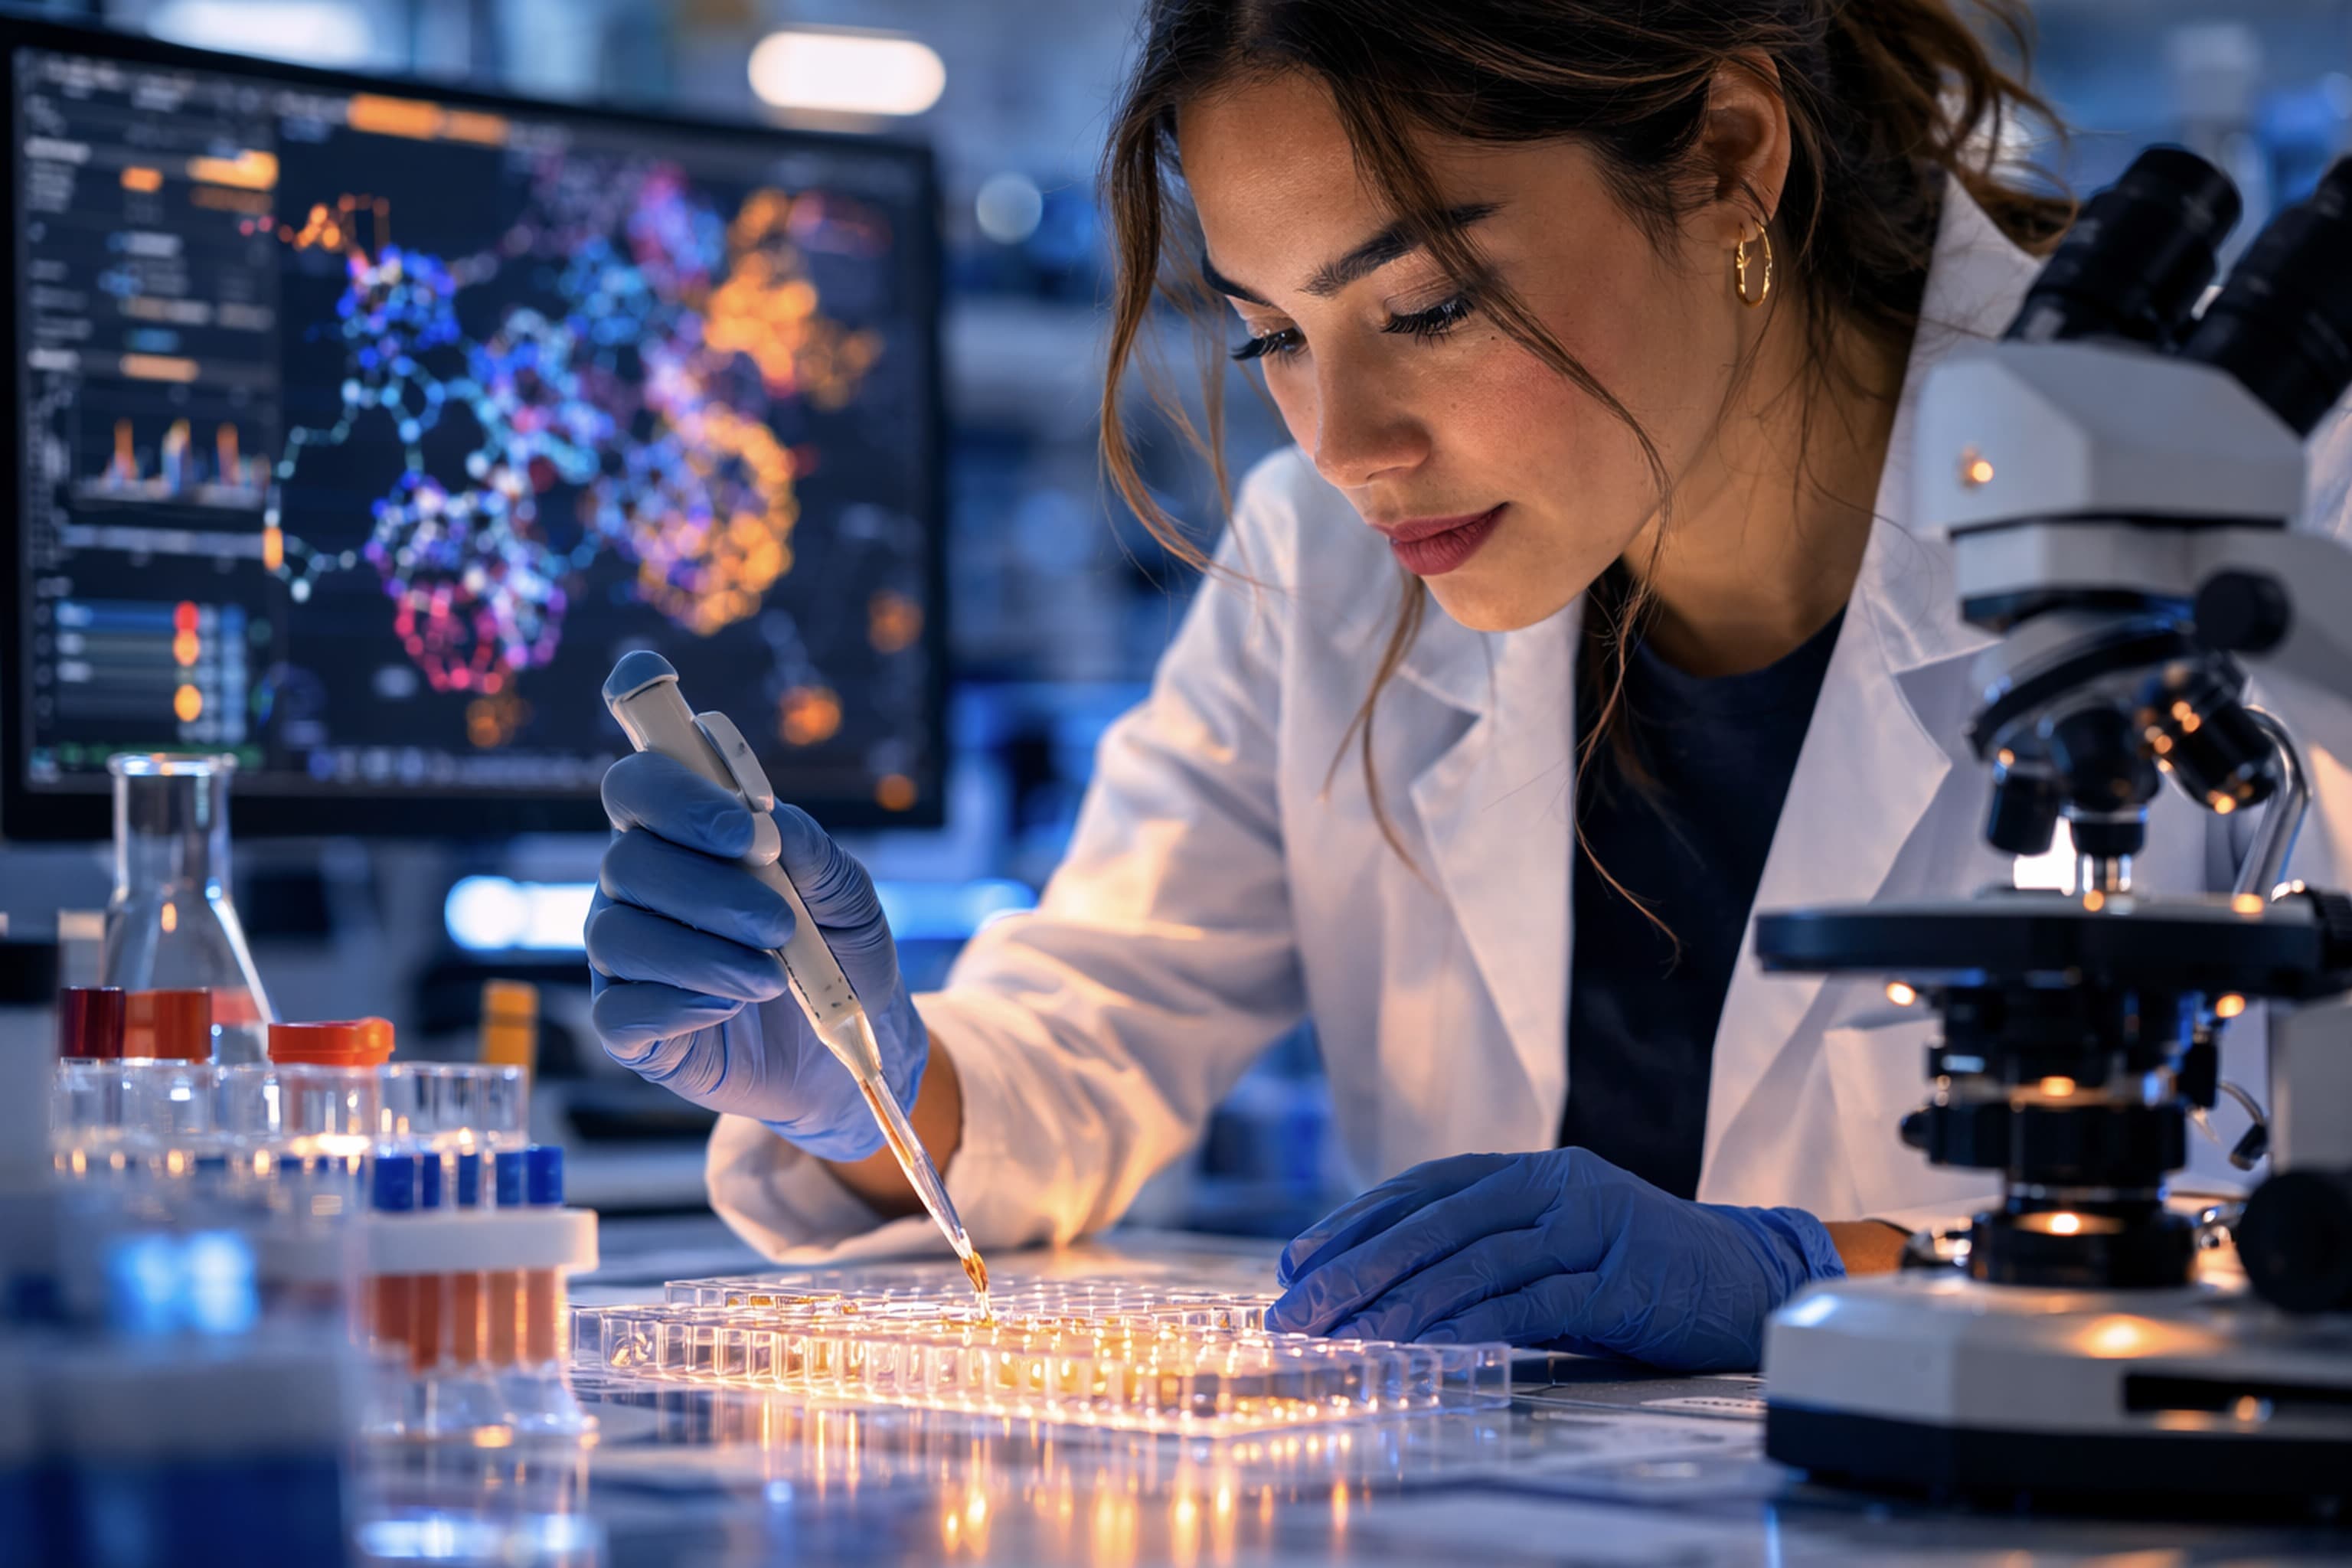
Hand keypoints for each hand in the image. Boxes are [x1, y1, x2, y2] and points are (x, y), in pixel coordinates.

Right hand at [585, 751, 925, 1162]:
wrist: (844, 1048)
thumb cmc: (837, 956)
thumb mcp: (848, 901)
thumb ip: (812, 854)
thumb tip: (771, 817)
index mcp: (681, 837)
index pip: (638, 788)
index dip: (676, 798)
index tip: (744, 833)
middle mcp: (637, 891)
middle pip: (625, 863)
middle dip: (709, 892)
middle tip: (780, 924)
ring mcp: (623, 960)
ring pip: (617, 937)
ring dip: (702, 956)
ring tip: (771, 979)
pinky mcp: (625, 1026)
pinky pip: (618, 1010)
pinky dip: (680, 1006)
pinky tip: (730, 1006)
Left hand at [1265, 1148, 1844, 1371]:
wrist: (1757, 1282)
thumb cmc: (1644, 1271)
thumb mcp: (1560, 1250)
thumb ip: (1489, 1257)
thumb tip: (1383, 1290)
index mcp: (1537, 1170)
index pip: (1427, 1187)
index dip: (1357, 1221)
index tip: (1297, 1262)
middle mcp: (1558, 1183)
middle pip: (1436, 1222)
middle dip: (1356, 1267)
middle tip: (1296, 1308)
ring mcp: (1593, 1225)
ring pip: (1475, 1260)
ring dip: (1399, 1302)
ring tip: (1344, 1337)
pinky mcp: (1622, 1275)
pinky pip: (1531, 1301)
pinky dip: (1471, 1325)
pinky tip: (1425, 1347)